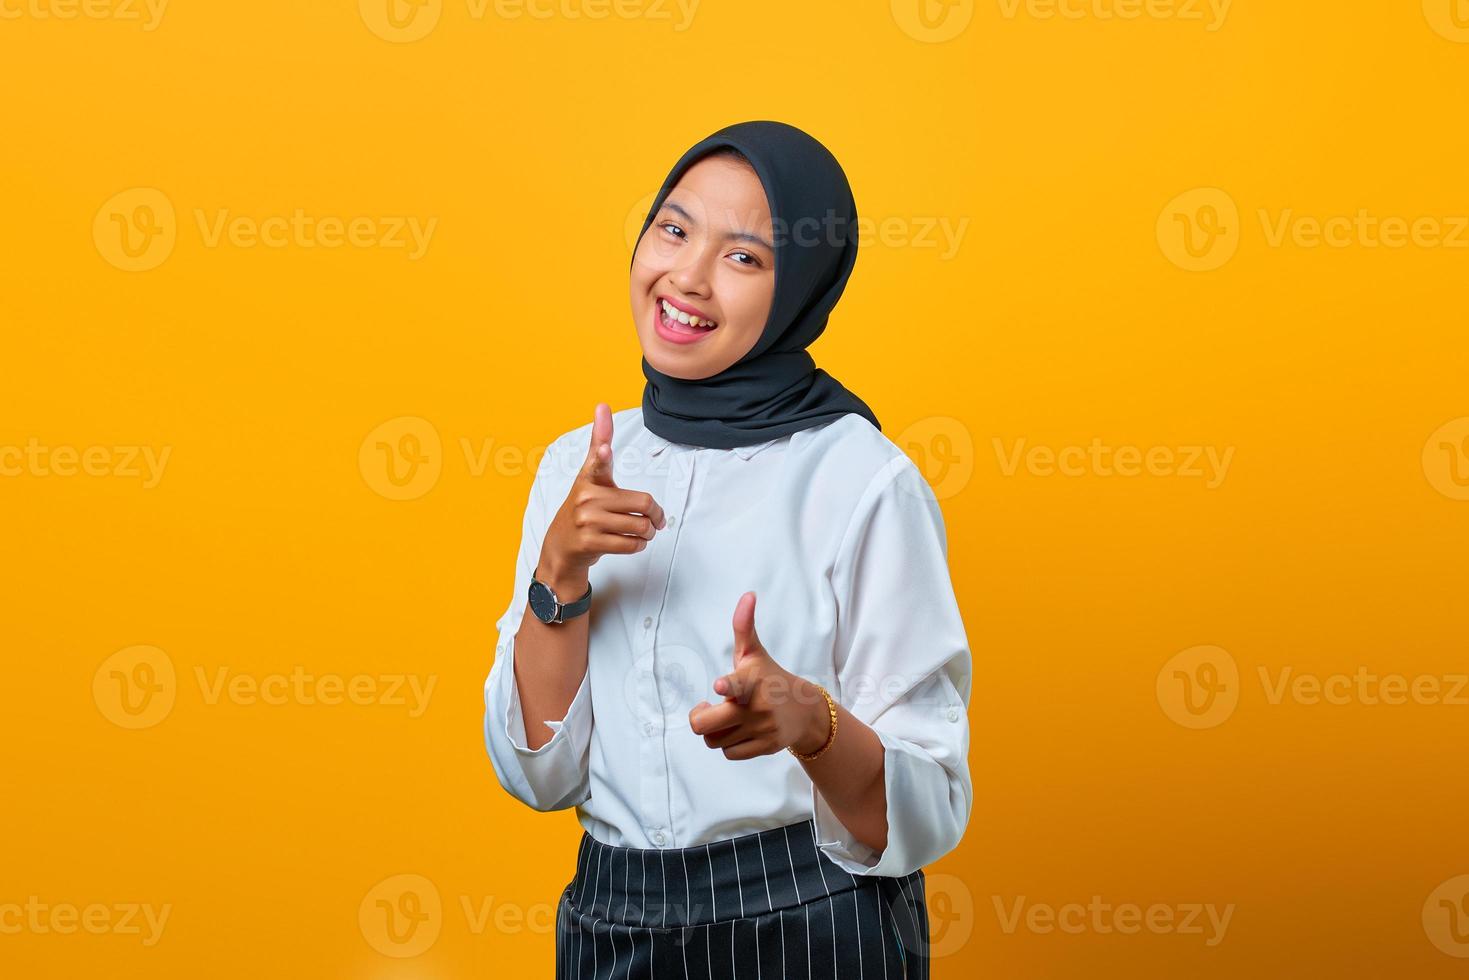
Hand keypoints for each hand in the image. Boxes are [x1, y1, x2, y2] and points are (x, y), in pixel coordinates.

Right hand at [539, 403, 665, 593]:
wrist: (562, 545)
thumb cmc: (584, 506)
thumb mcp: (590, 475)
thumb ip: (599, 443)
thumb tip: (602, 405)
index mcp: (589, 478)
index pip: (597, 462)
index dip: (601, 453)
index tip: (604, 448)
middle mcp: (586, 498)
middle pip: (644, 504)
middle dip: (656, 516)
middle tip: (654, 519)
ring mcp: (587, 522)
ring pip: (641, 526)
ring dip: (648, 532)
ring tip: (640, 530)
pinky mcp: (591, 543)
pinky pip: (632, 545)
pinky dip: (638, 545)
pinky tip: (630, 541)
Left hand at [688, 591, 831, 760]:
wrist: (804, 711)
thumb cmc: (769, 677)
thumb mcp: (755, 653)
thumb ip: (744, 626)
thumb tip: (748, 594)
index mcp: (751, 681)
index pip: (736, 684)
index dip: (727, 685)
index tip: (720, 686)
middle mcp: (756, 706)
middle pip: (705, 726)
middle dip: (699, 718)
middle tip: (705, 708)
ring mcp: (761, 729)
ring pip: (714, 741)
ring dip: (716, 732)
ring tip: (727, 719)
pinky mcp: (764, 747)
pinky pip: (729, 753)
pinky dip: (729, 745)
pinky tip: (739, 731)